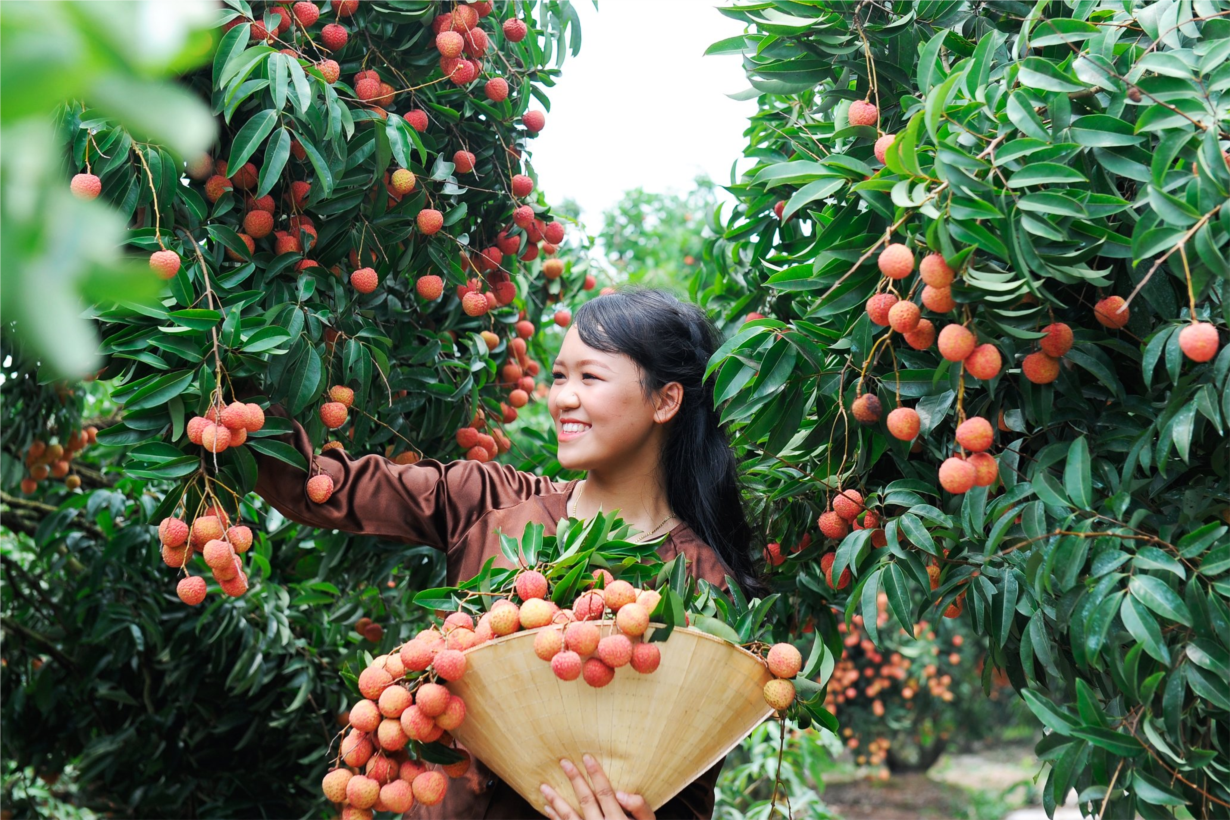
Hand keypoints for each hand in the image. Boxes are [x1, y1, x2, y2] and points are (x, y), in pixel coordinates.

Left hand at [540, 754, 654, 819]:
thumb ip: (639, 808)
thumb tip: (621, 793)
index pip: (605, 793)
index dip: (596, 774)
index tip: (586, 757)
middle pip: (585, 801)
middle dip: (574, 780)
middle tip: (563, 762)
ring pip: (569, 817)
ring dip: (555, 801)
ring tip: (543, 787)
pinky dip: (555, 819)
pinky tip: (548, 809)